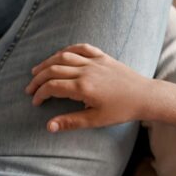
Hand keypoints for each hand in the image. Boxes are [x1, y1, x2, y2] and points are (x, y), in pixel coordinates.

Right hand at [25, 44, 153, 131]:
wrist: (146, 96)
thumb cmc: (122, 110)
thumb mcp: (95, 120)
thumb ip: (70, 121)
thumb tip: (49, 126)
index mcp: (83, 88)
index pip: (52, 87)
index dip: (40, 94)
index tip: (35, 102)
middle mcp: (86, 71)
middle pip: (53, 69)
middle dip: (38, 79)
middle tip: (29, 88)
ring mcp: (94, 62)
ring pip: (64, 57)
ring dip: (47, 62)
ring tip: (37, 70)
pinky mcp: (103, 57)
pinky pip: (82, 48)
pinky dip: (68, 49)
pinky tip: (60, 55)